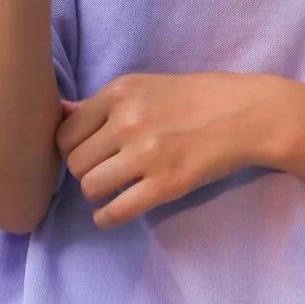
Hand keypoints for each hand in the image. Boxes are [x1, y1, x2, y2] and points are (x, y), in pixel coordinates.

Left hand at [57, 71, 280, 228]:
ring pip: (90, 188)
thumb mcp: (145, 85)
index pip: (66, 132)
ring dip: (97, 194)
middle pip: (75, 163)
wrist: (245, 113)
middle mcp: (128, 121)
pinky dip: (107, 218)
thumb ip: (101, 104)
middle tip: (104, 170)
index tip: (88, 153)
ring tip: (113, 188)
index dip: (72, 147)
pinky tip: (112, 212)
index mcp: (120, 92)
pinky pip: (116, 212)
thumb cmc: (195, 96)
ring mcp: (146, 154)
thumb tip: (59, 113)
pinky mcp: (165, 185)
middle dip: (85, 171)